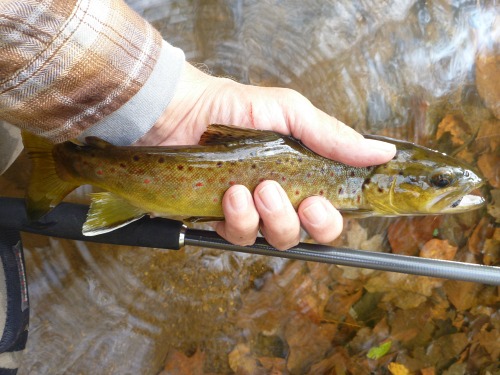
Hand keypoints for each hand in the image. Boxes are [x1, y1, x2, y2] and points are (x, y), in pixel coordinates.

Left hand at [136, 62, 395, 248]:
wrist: (183, 111)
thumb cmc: (236, 107)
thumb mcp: (291, 114)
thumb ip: (334, 138)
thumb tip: (383, 153)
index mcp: (304, 176)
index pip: (330, 213)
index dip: (330, 219)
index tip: (319, 203)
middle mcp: (282, 199)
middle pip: (308, 236)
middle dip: (301, 223)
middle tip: (287, 196)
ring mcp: (253, 212)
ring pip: (276, 240)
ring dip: (269, 218)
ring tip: (253, 188)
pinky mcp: (224, 219)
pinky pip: (240, 238)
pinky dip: (238, 219)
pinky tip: (229, 194)